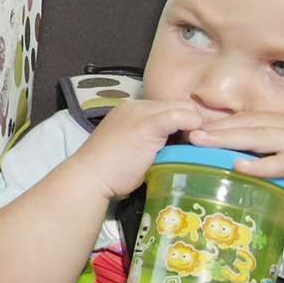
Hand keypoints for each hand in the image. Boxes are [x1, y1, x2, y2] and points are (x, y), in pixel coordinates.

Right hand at [64, 98, 205, 198]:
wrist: (90, 177)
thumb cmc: (109, 171)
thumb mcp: (133, 149)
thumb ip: (151, 142)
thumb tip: (176, 146)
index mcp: (131, 110)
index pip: (169, 107)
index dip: (182, 123)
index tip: (185, 144)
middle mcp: (137, 106)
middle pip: (180, 105)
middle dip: (191, 123)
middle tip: (192, 147)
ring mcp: (142, 113)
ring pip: (184, 108)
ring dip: (194, 127)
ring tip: (191, 148)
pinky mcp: (149, 124)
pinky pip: (180, 116)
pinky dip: (192, 125)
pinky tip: (191, 142)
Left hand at [189, 113, 283, 222]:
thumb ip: (269, 151)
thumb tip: (232, 154)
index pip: (250, 119)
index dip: (222, 122)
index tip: (195, 126)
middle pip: (251, 125)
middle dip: (218, 128)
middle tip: (190, 132)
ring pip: (261, 139)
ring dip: (230, 140)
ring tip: (203, 143)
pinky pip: (281, 164)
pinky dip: (260, 165)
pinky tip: (238, 166)